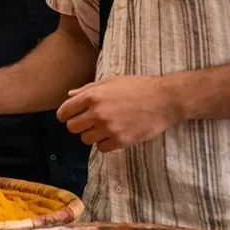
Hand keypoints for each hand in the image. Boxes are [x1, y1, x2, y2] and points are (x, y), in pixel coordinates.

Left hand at [57, 76, 180, 152]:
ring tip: (103, 128)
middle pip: (72, 127)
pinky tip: (113, 135)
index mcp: (92, 96)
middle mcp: (97, 113)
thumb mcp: (110, 82)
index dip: (64, 115)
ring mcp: (109, 128)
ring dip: (91, 135)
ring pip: (85, 139)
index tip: (68, 117)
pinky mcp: (121, 141)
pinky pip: (102, 148)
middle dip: (78, 125)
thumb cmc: (137, 87)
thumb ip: (88, 89)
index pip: (65, 111)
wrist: (164, 100)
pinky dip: (105, 143)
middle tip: (88, 123)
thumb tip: (69, 95)